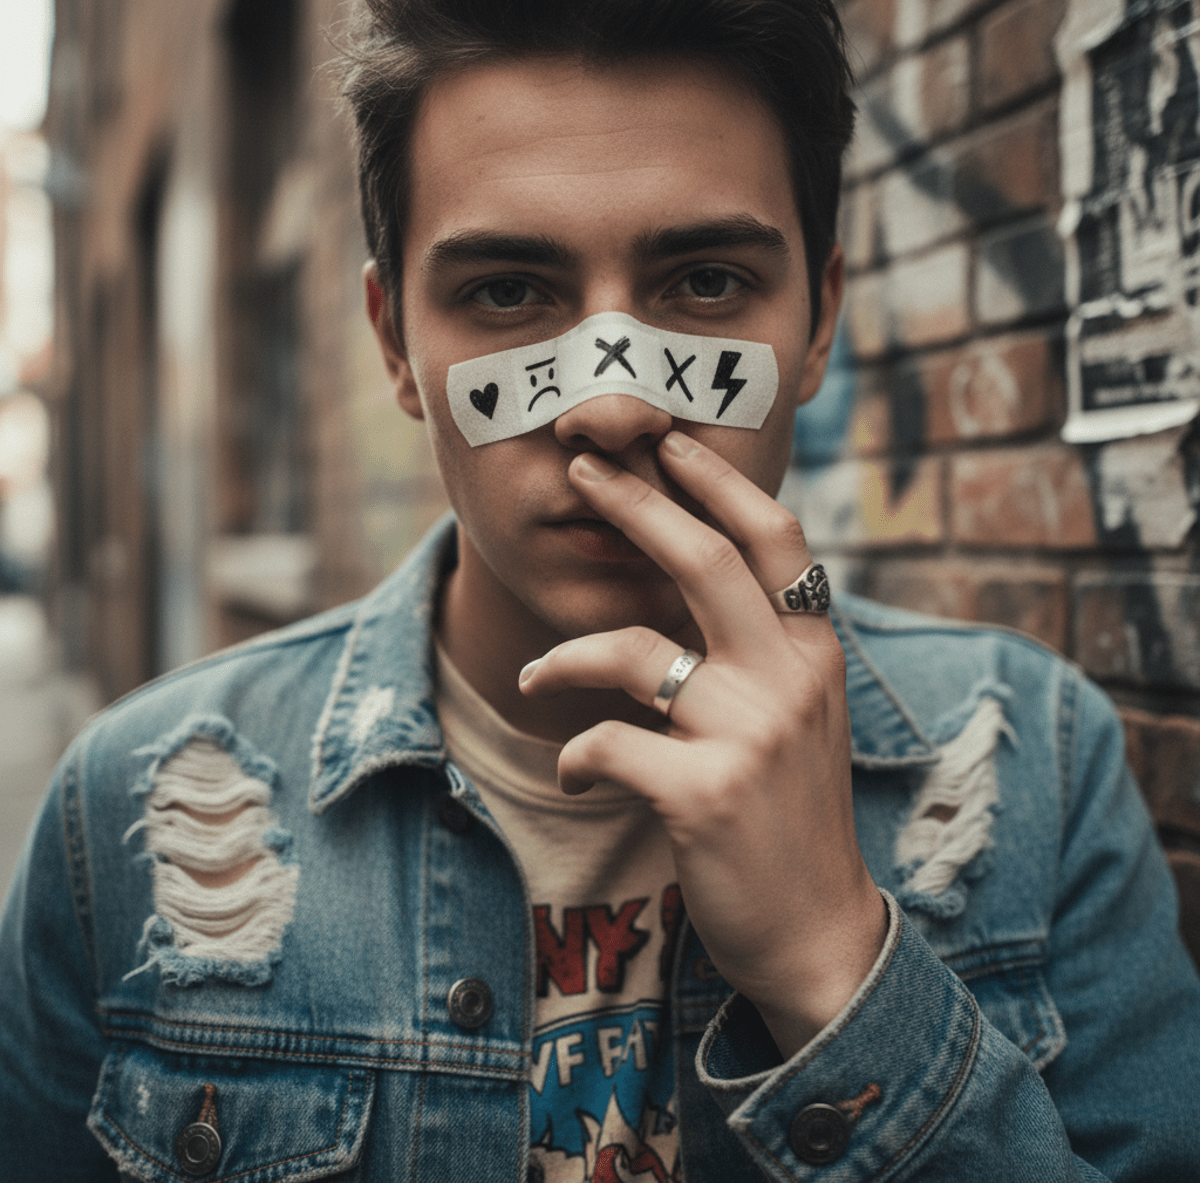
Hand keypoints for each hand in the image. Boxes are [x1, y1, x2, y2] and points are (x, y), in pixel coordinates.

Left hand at [518, 429, 886, 1055]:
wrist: (816, 927)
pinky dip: (574, 753)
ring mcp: (750, 733)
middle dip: (635, 504)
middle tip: (583, 468)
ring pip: (632, 649)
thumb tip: (691, 576)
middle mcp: (789, 679)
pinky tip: (573, 770)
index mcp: (813, 654)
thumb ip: (760, 649)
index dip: (720, 485)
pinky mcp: (704, 792)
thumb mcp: (797, 715)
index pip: (775, 541)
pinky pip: (605, 743)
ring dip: (564, 657)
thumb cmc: (790, 813)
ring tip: (534, 674)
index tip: (670, 446)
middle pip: (704, 561)